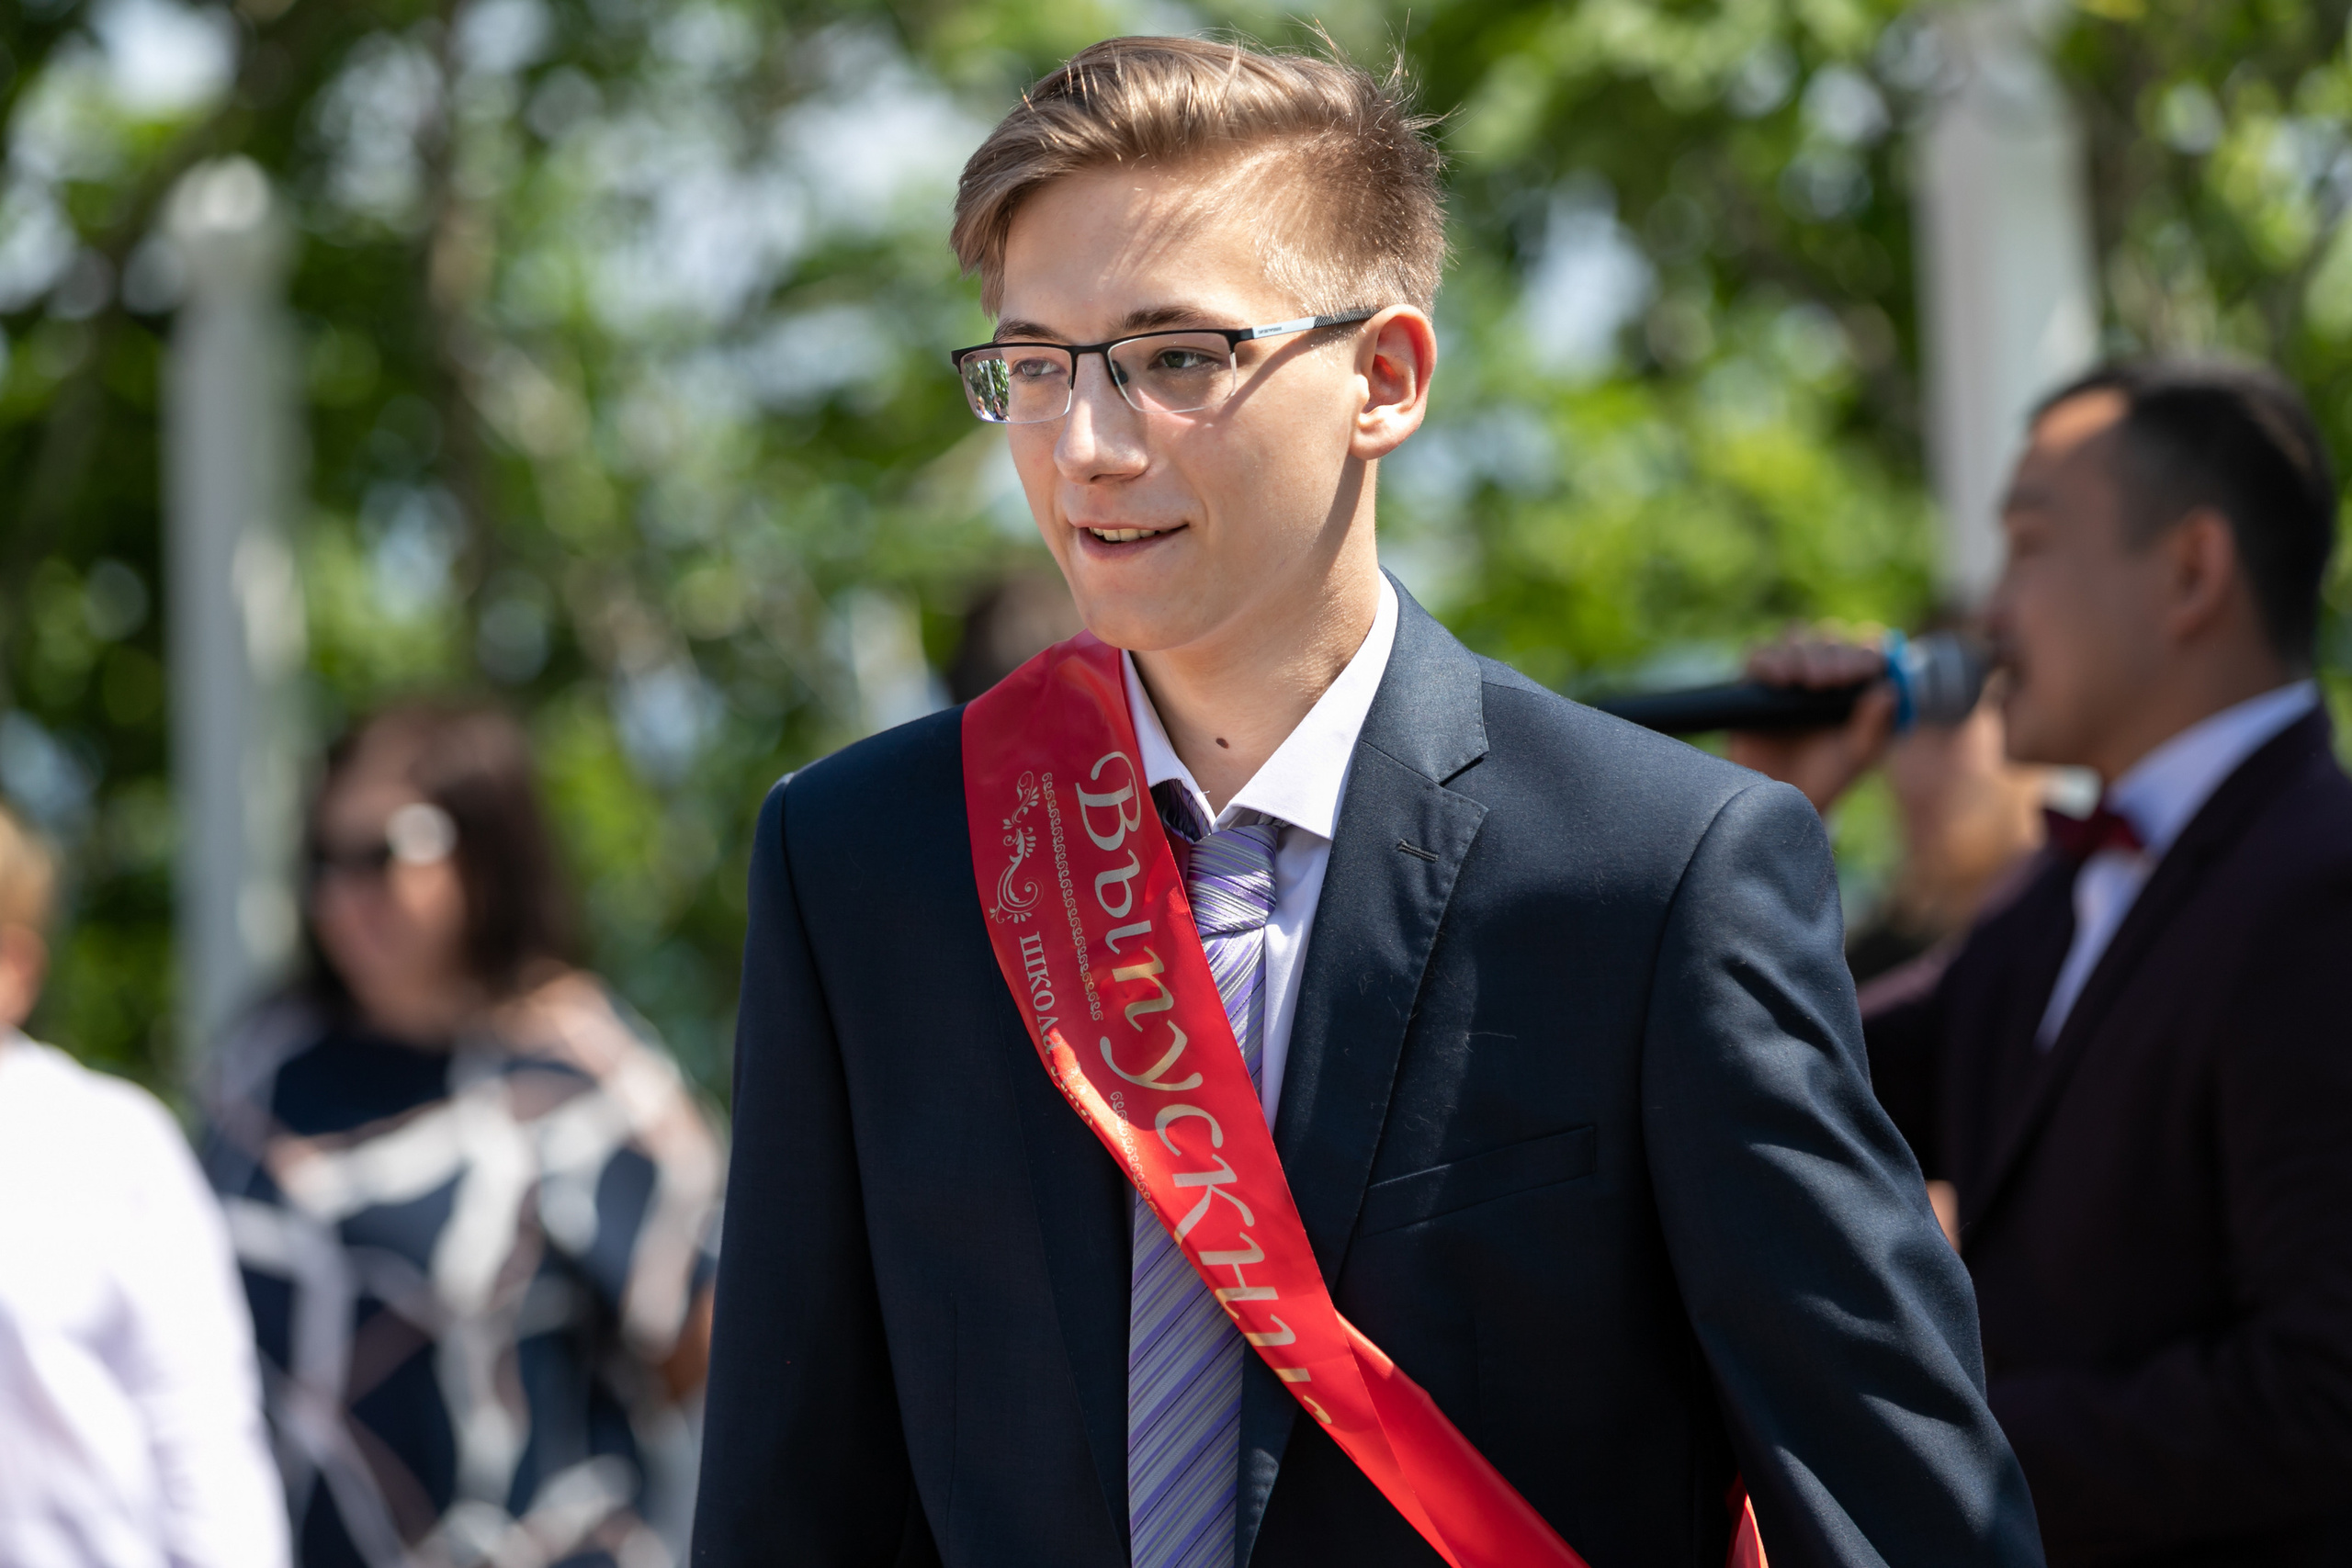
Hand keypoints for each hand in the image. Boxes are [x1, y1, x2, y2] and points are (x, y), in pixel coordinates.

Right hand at [1725, 634, 1897, 813]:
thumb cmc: (1826, 776)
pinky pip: (1758, 653)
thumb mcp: (1859, 755)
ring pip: (1795, 637)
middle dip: (1832, 655)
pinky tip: (1779, 681)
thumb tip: (1888, 690)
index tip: (1861, 673)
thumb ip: (1876, 726)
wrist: (1780, 801)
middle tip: (1829, 681)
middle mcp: (1823, 671)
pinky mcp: (1754, 682)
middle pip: (1829, 638)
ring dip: (1803, 652)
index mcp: (1855, 684)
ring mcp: (1788, 673)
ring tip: (1804, 683)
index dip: (1865, 653)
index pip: (1865, 649)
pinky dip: (1769, 659)